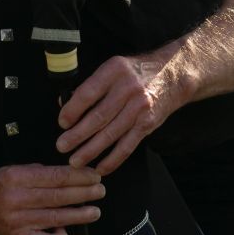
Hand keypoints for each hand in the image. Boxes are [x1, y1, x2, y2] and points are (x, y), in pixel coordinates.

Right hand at [0, 163, 104, 234]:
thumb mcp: (14, 169)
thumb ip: (39, 173)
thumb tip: (68, 176)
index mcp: (16, 177)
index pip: (54, 177)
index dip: (78, 177)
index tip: (93, 176)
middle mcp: (16, 199)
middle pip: (57, 197)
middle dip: (83, 194)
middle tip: (100, 191)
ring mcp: (17, 221)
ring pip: (54, 218)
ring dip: (78, 215)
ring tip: (94, 211)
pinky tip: (67, 231)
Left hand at [55, 55, 172, 174]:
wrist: (171, 76)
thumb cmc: (135, 73)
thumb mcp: (113, 68)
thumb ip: (91, 85)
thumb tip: (65, 104)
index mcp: (114, 71)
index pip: (88, 93)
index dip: (72, 110)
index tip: (62, 123)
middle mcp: (127, 89)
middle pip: (98, 117)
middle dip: (77, 135)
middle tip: (62, 146)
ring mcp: (139, 107)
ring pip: (111, 134)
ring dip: (91, 150)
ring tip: (75, 160)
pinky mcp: (147, 123)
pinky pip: (127, 145)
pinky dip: (113, 159)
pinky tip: (100, 167)